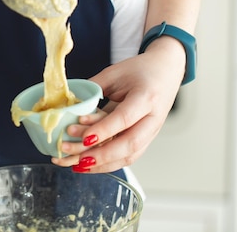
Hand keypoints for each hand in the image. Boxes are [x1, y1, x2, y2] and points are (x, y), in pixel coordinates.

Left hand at [52, 37, 184, 172]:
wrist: (166, 72)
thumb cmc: (141, 70)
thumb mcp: (115, 73)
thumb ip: (94, 88)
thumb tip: (70, 105)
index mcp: (147, 97)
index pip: (125, 118)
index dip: (104, 130)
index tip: (83, 138)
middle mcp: (152, 118)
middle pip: (129, 144)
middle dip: (100, 154)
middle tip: (74, 156)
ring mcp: (151, 132)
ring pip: (129, 156)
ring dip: (101, 164)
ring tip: (75, 165)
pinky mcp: (146, 140)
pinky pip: (128, 157)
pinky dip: (107, 164)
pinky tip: (87, 166)